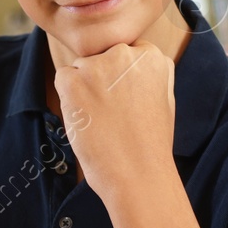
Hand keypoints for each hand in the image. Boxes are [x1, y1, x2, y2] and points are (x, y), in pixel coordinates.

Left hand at [53, 38, 175, 206]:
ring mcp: (98, 65)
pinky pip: (63, 78)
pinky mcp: (74, 81)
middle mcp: (125, 53)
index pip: (125, 54)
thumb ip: (149, 73)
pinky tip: (87, 120)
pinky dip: (68, 98)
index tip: (127, 103)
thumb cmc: (151, 143)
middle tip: (114, 114)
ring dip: (85, 90)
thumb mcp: (164, 98)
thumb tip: (133, 57)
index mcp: (151, 56)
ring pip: (81, 69)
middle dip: (103, 81)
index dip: (121, 80)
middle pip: (102, 58)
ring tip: (102, 120)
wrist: (138, 174)